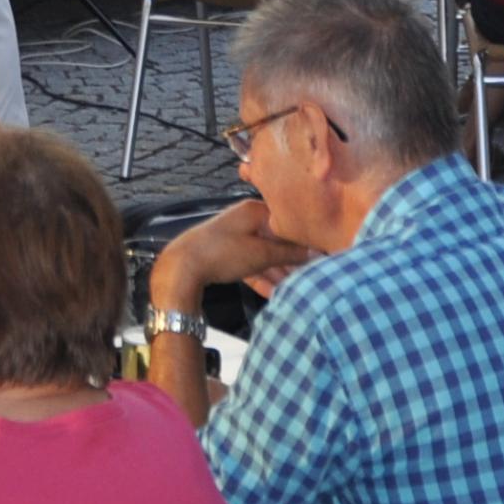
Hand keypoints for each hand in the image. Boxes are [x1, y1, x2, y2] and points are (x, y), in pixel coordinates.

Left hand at [151, 196, 317, 304]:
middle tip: (313, 278)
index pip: (289, 224)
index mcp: (255, 211)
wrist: (181, 267)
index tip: (321, 258)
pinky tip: (274, 293)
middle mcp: (246, 219)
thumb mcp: (261, 254)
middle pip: (278, 241)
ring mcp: (236, 237)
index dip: (306, 242)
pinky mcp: (227, 254)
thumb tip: (314, 252)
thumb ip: (289, 252)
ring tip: (297, 291)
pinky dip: (263, 277)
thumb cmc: (221, 253)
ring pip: (265, 256)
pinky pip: (251, 265)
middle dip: (294, 262)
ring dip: (280, 274)